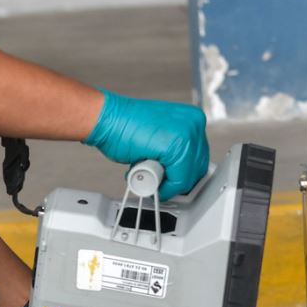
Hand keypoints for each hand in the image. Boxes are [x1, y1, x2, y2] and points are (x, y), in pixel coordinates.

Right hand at [83, 91, 209, 197]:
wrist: (106, 119)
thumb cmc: (125, 127)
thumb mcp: (161, 135)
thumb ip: (175, 150)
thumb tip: (181, 171)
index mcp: (192, 118)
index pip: (200, 157)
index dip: (185, 173)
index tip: (172, 180)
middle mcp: (194, 124)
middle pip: (198, 168)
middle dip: (178, 180)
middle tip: (160, 181)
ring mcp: (187, 134)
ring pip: (188, 176)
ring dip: (169, 184)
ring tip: (150, 175)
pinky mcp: (176, 147)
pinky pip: (179, 180)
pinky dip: (165, 187)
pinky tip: (149, 178)